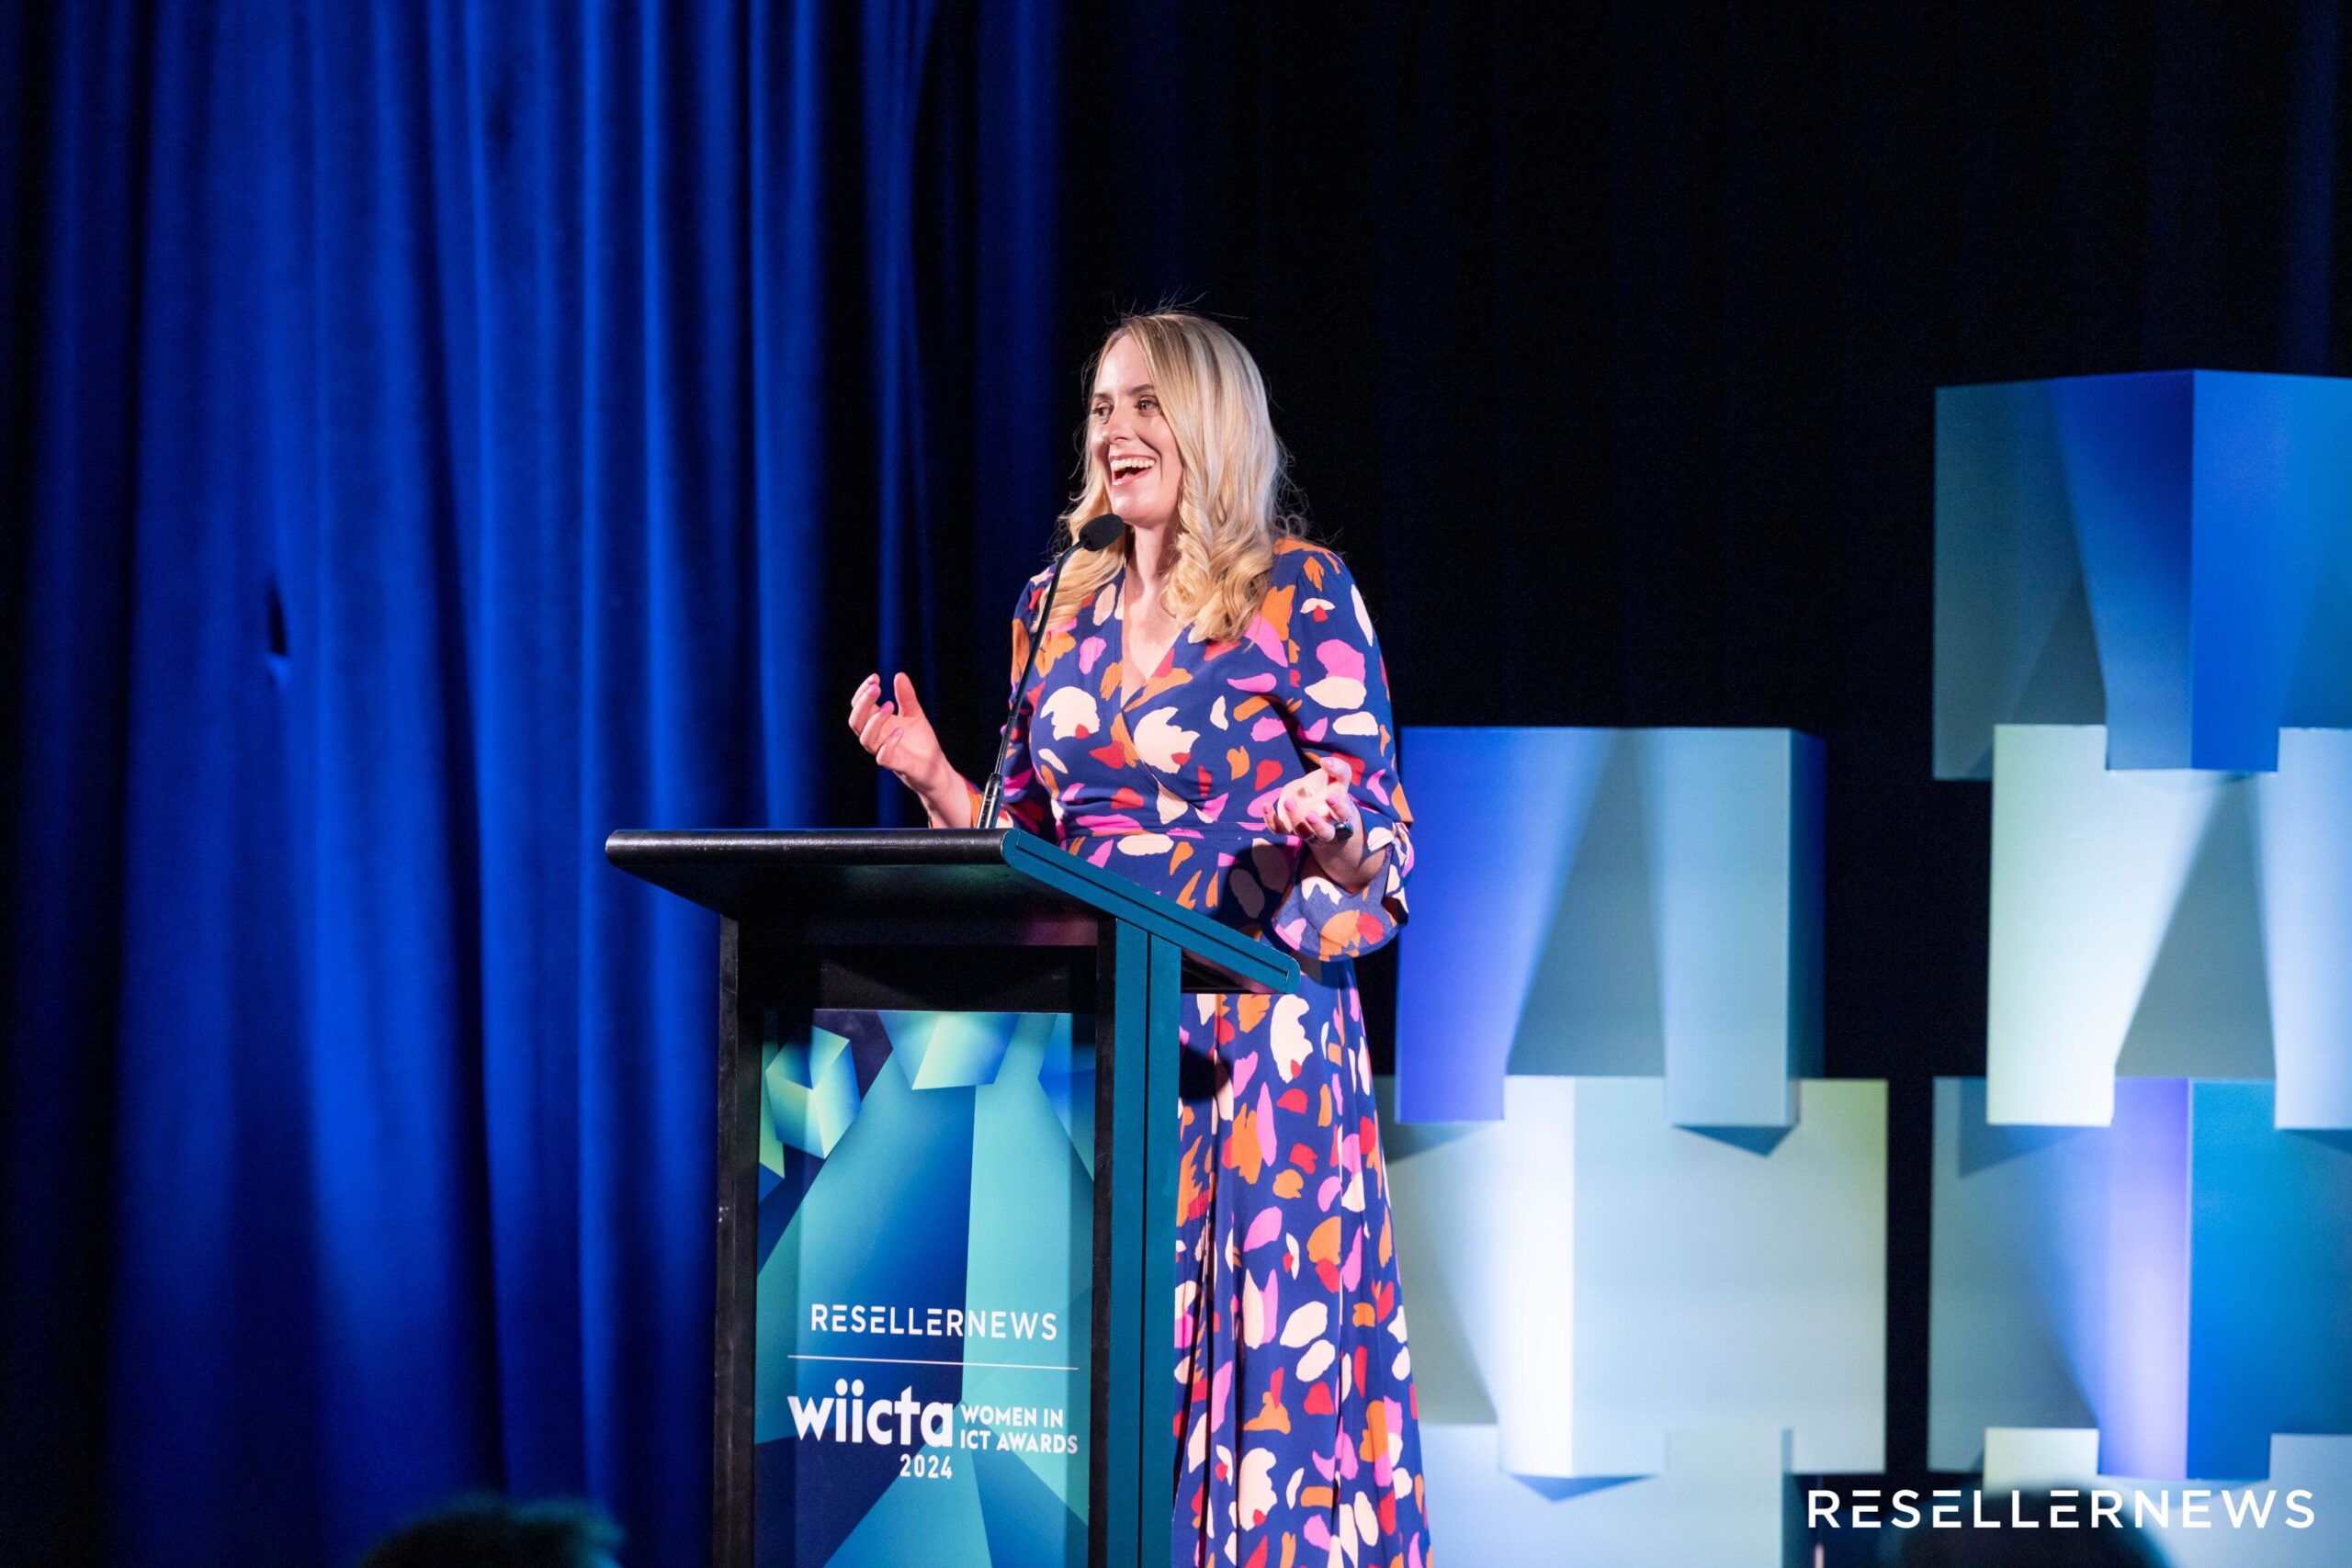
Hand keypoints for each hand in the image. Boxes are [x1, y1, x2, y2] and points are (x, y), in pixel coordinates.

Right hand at [848, 673, 952, 801]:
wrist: (935, 767)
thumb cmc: (919, 741)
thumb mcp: (914, 713)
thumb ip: (906, 697)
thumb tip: (899, 675)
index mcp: (876, 724)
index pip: (858, 707)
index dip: (862, 692)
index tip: (875, 677)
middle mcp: (876, 738)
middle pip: (856, 721)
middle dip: (863, 703)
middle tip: (876, 688)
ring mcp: (883, 752)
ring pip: (866, 738)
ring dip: (875, 720)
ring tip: (889, 705)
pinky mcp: (896, 765)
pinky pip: (883, 757)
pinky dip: (889, 743)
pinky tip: (900, 730)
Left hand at [1268, 756, 1385, 891]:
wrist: (1312, 794)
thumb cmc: (1329, 785)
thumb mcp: (1338, 774)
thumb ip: (1338, 768)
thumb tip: (1326, 761)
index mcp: (1339, 811)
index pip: (1342, 814)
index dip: (1337, 808)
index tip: (1330, 797)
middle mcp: (1324, 824)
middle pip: (1325, 834)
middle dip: (1318, 826)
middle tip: (1310, 814)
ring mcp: (1306, 827)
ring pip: (1302, 833)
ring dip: (1295, 819)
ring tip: (1288, 802)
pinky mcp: (1288, 826)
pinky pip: (1278, 830)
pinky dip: (1270, 820)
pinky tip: (1266, 805)